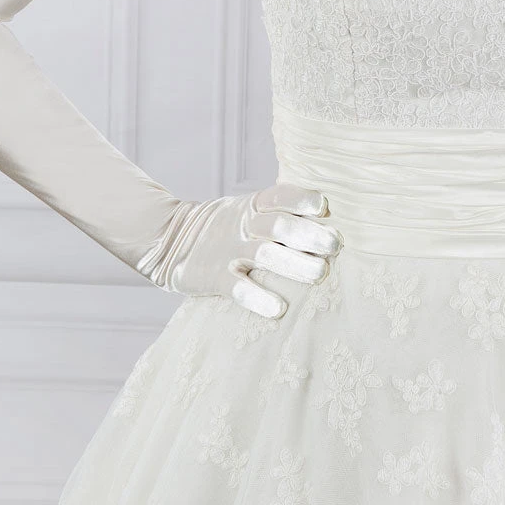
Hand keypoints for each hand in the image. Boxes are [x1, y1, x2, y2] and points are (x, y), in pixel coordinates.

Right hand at [137, 182, 342, 317]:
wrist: (170, 240)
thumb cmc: (226, 229)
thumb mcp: (246, 210)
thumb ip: (279, 213)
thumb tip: (331, 222)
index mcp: (254, 206)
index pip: (281, 196)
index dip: (303, 199)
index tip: (325, 208)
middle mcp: (244, 225)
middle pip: (279, 225)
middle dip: (309, 234)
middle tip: (334, 245)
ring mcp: (229, 251)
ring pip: (264, 255)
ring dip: (294, 264)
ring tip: (319, 274)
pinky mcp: (214, 277)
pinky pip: (237, 288)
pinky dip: (257, 297)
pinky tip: (278, 309)